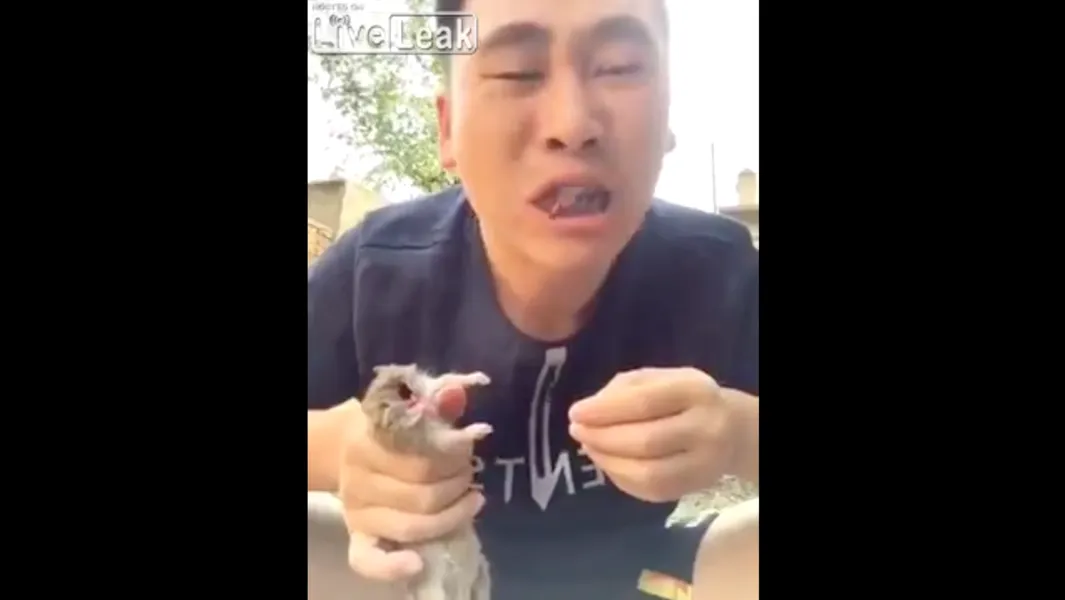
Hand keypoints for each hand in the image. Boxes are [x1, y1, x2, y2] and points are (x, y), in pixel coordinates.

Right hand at [338, 382, 484, 581]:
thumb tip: (461, 391)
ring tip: (472, 499)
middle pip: (422, 494)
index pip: (422, 457)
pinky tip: (417, 562)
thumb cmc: (387, 425)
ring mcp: (357, 511)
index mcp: (367, 441)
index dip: (456, 454)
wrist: (344, 446)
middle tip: (471, 472)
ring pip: (411, 525)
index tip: (471, 444)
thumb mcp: (408, 405)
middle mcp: (358, 479)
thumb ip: (436, 401)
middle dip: (458, 483)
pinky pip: (367, 559)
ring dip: (451, 515)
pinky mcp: (357, 535)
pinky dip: (391, 567)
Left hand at [568, 367, 738, 502]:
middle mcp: (705, 428)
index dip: (604, 410)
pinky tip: (608, 463)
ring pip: (648, 474)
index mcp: (694, 390)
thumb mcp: (657, 378)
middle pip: (645, 441)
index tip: (575, 413)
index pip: (644, 402)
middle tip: (577, 431)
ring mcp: (704, 463)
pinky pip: (651, 491)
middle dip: (602, 438)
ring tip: (589, 447)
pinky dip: (621, 479)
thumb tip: (587, 413)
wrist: (730, 428)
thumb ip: (622, 390)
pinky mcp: (695, 488)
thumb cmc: (682, 397)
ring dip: (608, 462)